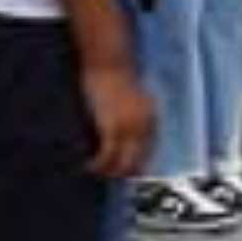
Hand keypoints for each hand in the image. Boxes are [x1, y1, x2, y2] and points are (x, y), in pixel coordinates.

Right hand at [77, 54, 154, 181]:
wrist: (109, 63)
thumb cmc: (115, 76)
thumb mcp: (132, 98)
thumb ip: (133, 114)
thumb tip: (124, 132)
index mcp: (152, 117)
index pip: (149, 150)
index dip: (137, 163)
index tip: (126, 171)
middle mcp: (145, 126)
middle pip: (139, 160)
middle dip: (125, 172)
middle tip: (111, 177)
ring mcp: (129, 129)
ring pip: (123, 163)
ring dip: (110, 171)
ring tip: (98, 172)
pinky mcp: (112, 128)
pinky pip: (107, 156)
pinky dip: (98, 164)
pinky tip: (89, 166)